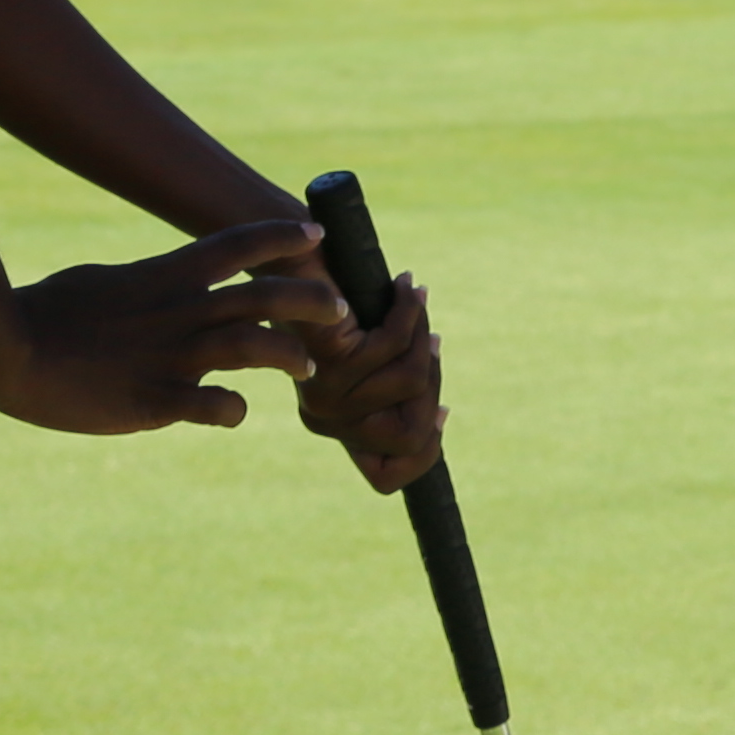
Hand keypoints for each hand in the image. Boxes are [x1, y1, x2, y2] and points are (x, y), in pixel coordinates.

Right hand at [0, 215, 346, 437]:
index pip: (236, 245)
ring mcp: (169, 356)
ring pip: (255, 347)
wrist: (7, 349)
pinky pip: (215, 406)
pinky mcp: (154, 400)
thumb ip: (150, 284)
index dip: (282, 235)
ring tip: (307, 367)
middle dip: (313, 300)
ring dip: (291, 356)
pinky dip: (234, 410)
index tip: (316, 234)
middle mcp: (178, 311)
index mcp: (164, 276)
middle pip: (265, 295)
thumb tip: (169, 280)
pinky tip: (234, 413)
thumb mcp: (106, 281)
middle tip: (341, 310)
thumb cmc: (49, 312)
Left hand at [294, 267, 447, 495]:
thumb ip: (395, 393)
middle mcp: (325, 420)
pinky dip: (410, 311)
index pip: (387, 478)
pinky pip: (394, 345)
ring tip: (413, 303)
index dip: (425, 449)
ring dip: (421, 335)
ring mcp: (324, 393)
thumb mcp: (373, 363)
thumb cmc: (339, 304)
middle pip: (415, 432)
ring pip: (411, 382)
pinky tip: (407, 287)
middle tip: (428, 338)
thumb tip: (440, 416)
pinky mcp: (328, 357)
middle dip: (433, 381)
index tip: (442, 408)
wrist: (292, 256)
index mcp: (336, 427)